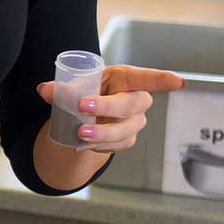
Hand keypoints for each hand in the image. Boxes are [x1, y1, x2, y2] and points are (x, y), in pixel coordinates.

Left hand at [36, 64, 185, 153]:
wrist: (86, 115)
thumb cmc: (87, 91)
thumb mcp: (75, 86)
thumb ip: (62, 88)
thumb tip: (45, 90)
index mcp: (125, 78)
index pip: (146, 78)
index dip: (162, 80)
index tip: (178, 82)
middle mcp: (135, 99)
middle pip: (131, 105)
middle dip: (108, 107)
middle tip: (82, 107)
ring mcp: (134, 122)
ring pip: (125, 130)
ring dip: (102, 133)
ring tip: (79, 134)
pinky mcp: (127, 139)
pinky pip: (116, 145)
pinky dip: (96, 146)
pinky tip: (79, 145)